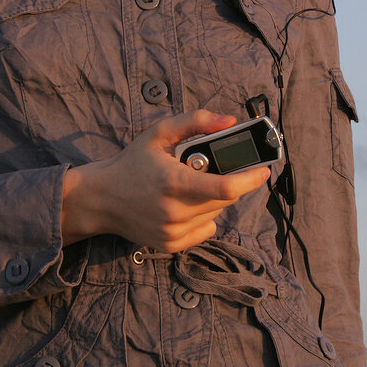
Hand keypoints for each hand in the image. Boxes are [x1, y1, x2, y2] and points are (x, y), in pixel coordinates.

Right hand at [61, 109, 269, 251]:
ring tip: (191, 185)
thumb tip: (230, 121)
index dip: (251, 179)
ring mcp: (173, 232)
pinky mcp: (171, 245)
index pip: (225, 188)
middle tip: (216, 169)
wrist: (102, 199)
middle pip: (225, 200)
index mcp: (173, 182)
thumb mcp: (159, 133)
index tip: (264, 169)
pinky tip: (184, 204)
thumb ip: (195, 121)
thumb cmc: (133, 162)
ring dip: (214, 199)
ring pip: (216, 214)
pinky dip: (204, 216)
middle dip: (229, 183)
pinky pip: (205, 229)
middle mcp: (174, 212)